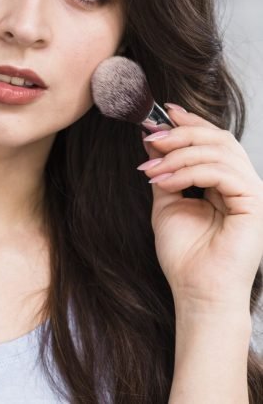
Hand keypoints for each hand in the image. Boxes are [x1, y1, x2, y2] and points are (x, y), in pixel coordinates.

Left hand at [139, 105, 262, 310]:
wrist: (196, 291)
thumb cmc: (184, 253)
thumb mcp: (166, 201)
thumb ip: (165, 170)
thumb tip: (152, 139)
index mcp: (225, 182)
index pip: (212, 140)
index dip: (189, 122)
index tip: (162, 112)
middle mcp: (242, 184)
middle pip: (218, 139)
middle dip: (181, 133)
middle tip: (151, 136)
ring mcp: (251, 193)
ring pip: (219, 151)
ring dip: (178, 154)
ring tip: (151, 168)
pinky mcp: (254, 204)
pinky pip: (222, 173)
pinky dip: (189, 171)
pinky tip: (165, 180)